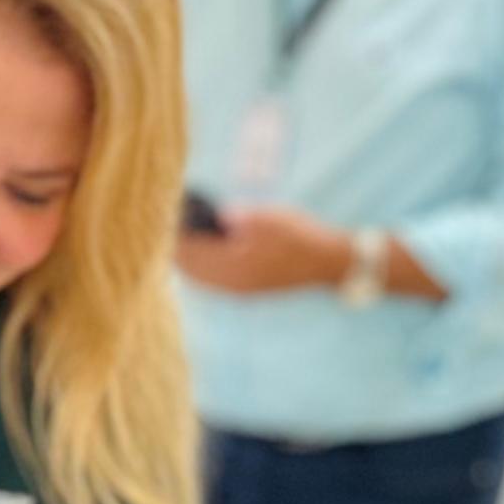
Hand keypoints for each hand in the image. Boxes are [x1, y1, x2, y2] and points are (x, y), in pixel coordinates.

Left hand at [174, 204, 349, 299]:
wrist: (327, 263)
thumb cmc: (299, 238)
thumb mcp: (267, 218)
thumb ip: (238, 216)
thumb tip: (217, 215)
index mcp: (233, 267)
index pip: (189, 254)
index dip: (179, 232)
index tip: (175, 214)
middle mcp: (232, 284)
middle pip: (190, 269)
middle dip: (181, 247)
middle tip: (178, 224)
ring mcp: (241, 289)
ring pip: (201, 278)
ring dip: (192, 259)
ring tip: (188, 238)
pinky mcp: (250, 290)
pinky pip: (215, 281)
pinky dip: (206, 267)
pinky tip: (209, 252)